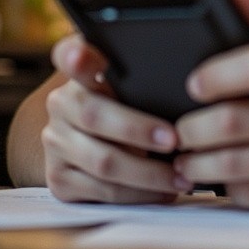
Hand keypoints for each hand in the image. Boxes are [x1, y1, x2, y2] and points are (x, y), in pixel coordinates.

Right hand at [41, 34, 186, 203]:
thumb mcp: (134, 84)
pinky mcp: (59, 178)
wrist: (94, 142)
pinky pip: (102, 191)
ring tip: (182, 175)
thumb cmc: (130, 105)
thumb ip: (144, 76)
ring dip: (148, 173)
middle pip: (94, 115)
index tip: (87, 55)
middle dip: (139, 130)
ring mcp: (56, 142)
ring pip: (103, 161)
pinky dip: (138, 194)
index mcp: (78, 71)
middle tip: (174, 139)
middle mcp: (60, 104)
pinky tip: (163, 191)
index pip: (68, 54)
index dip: (76, 55)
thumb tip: (192, 81)